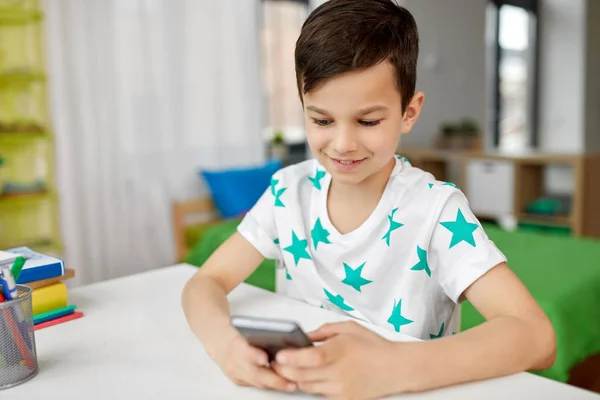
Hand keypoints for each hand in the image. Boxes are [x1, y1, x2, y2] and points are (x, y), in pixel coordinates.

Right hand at [210, 329, 296, 392]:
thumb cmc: (237, 333)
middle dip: (274, 380)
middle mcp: (233, 360)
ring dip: (274, 385)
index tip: (265, 358)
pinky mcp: (236, 380)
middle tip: (291, 382)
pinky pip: (254, 384)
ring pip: (257, 382)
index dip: (255, 356)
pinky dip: (267, 384)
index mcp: (236, 344)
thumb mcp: (247, 330)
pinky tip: (280, 382)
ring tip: (291, 384)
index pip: (245, 351)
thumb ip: (261, 336)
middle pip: (254, 373)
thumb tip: (284, 341)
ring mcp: (234, 372)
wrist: (219, 340)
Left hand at [272, 321, 408, 399]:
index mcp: (341, 350)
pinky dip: (312, 386)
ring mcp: (342, 388)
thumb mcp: (349, 328)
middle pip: (303, 375)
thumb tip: (304, 337)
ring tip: (291, 368)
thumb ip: (324, 331)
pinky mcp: (345, 399)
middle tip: (277, 362)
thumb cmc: (374, 346)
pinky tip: (310, 377)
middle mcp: (340, 371)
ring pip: (308, 387)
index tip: (279, 354)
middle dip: (285, 369)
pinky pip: (319, 394)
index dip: (292, 357)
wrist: (397, 368)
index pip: (311, 357)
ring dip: (296, 378)